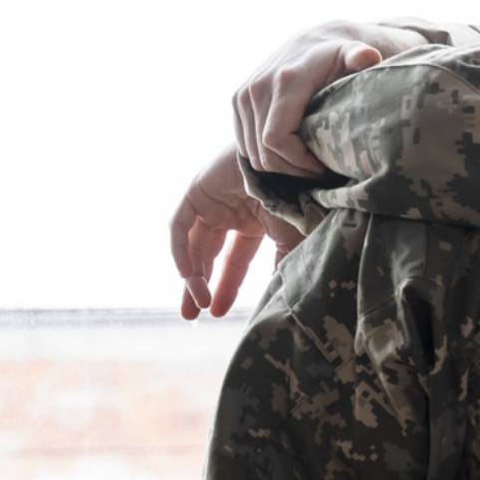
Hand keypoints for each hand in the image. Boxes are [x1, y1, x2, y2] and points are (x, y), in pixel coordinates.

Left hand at [169, 144, 304, 318]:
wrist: (291, 163)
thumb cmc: (300, 197)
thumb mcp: (293, 241)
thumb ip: (282, 268)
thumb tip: (277, 302)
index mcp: (256, 220)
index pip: (235, 259)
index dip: (226, 286)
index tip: (218, 313)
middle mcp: (233, 210)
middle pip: (209, 254)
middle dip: (200, 285)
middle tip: (193, 316)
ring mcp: (214, 198)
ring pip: (194, 243)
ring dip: (191, 275)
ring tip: (195, 305)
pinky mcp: (198, 188)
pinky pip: (180, 224)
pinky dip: (180, 249)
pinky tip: (187, 275)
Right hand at [233, 22, 421, 175]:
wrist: (311, 42)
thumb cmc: (338, 56)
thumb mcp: (353, 54)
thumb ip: (361, 57)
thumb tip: (368, 57)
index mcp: (284, 82)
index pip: (277, 140)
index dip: (299, 163)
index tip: (323, 166)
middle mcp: (257, 88)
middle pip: (264, 153)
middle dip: (293, 169)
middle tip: (318, 169)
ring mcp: (243, 95)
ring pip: (253, 154)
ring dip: (280, 166)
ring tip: (307, 162)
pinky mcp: (237, 102)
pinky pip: (245, 146)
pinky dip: (266, 156)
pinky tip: (290, 152)